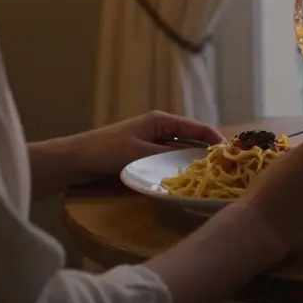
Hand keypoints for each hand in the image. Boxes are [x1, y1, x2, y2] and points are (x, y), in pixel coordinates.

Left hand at [64, 110, 224, 181]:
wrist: (73, 161)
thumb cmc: (105, 151)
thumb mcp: (140, 155)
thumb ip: (168, 158)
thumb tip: (196, 163)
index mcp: (160, 121)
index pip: (196, 127)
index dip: (214, 138)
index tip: (230, 153)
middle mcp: (158, 129)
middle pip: (190, 140)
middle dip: (206, 153)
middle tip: (223, 169)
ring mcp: (150, 143)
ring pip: (179, 153)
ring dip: (191, 163)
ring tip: (208, 176)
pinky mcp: (142, 157)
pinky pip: (167, 162)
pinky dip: (177, 169)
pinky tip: (184, 181)